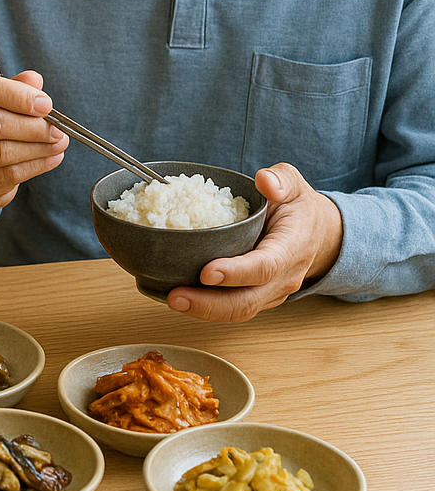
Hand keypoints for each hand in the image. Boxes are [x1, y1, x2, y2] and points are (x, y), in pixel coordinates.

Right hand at [0, 55, 68, 215]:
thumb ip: (15, 86)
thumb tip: (34, 80)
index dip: (16, 95)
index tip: (46, 104)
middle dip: (32, 126)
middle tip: (57, 128)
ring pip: (1, 152)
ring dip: (38, 147)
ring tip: (59, 142)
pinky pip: (7, 175)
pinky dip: (36, 165)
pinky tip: (52, 157)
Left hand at [166, 161, 342, 322]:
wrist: (317, 234)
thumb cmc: (299, 208)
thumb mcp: (295, 185)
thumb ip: (281, 179)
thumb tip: (264, 180)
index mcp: (292, 248)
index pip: (265, 266)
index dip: (236, 272)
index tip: (206, 272)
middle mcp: (284, 277)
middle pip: (247, 300)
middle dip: (210, 303)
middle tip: (175, 296)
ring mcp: (271, 292)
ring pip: (239, 310)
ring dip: (204, 311)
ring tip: (173, 299)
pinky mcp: (259, 298)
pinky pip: (233, 309)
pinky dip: (207, 308)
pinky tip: (182, 298)